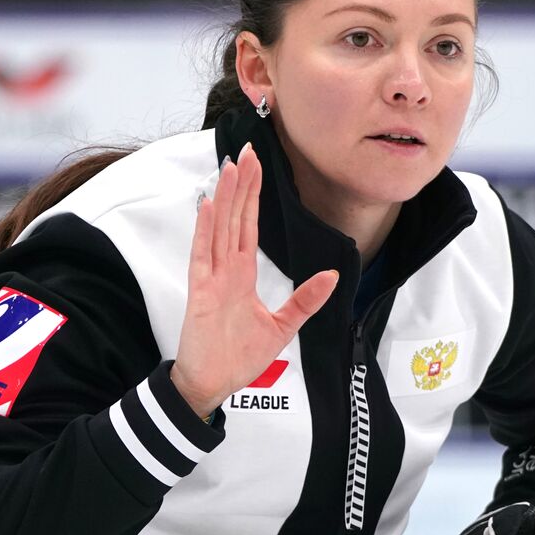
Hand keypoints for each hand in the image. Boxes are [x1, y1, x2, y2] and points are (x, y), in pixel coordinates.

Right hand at [170, 143, 338, 416]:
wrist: (213, 384)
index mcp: (242, 274)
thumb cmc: (237, 358)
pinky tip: (210, 204)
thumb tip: (333, 277)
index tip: (257, 166)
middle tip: (247, 150)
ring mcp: (211, 278)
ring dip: (226, 197)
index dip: (254, 195)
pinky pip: (203, 254)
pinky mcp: (201, 292)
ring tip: (231, 166)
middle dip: (242, 184)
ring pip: (220, 228)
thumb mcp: (282, 327)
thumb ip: (305, 300)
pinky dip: (206, 229)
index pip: (248, 225)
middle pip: (235, 217)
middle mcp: (226, 269)